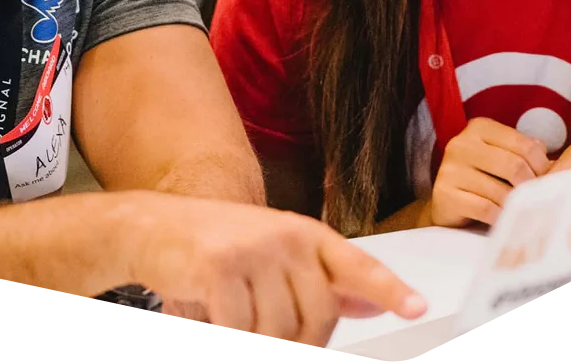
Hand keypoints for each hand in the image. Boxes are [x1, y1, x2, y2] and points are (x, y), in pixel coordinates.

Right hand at [129, 194, 426, 347]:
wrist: (153, 228)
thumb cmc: (217, 245)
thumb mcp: (275, 257)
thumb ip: (322, 280)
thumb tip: (372, 303)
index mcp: (305, 234)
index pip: (356, 264)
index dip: (389, 289)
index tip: (417, 307)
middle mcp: (285, 236)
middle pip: (317, 317)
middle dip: (296, 342)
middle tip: (268, 336)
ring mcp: (253, 248)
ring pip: (278, 331)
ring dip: (256, 341)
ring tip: (235, 321)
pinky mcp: (219, 266)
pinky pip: (239, 331)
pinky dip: (228, 339)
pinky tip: (215, 321)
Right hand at [428, 118, 550, 228]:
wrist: (447, 202)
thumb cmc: (483, 177)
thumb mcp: (502, 156)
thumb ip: (527, 153)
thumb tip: (558, 162)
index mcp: (479, 128)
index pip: (525, 144)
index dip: (543, 166)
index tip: (546, 181)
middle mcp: (461, 144)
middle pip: (514, 166)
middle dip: (531, 187)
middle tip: (537, 199)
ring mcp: (450, 169)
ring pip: (500, 190)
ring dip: (516, 205)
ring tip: (522, 211)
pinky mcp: (445, 194)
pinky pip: (485, 208)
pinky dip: (500, 217)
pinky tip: (504, 219)